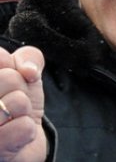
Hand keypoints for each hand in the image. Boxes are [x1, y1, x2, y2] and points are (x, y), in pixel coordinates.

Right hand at [0, 46, 46, 161]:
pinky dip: (27, 129)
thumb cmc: (18, 104)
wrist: (20, 142)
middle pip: (10, 77)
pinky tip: (17, 133)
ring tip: (13, 117)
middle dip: (21, 88)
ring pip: (17, 101)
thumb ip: (28, 58)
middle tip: (12, 101)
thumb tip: (28, 70)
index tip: (14, 77)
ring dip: (25, 109)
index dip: (14, 66)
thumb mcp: (26, 75)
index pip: (0, 56)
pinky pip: (23, 127)